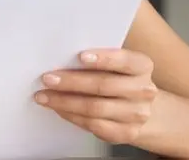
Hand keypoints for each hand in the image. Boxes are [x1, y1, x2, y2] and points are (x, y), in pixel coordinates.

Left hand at [34, 49, 157, 145]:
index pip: (124, 61)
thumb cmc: (121, 79)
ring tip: (45, 96)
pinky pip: (94, 125)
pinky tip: (59, 109)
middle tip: (48, 78)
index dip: (103, 58)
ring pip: (95, 108)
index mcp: (142, 66)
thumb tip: (63, 58)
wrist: (141, 108)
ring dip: (65, 102)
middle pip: (104, 85)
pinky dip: (72, 116)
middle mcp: (143, 90)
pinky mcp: (126, 132)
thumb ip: (98, 60)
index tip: (80, 56)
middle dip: (72, 82)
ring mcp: (137, 114)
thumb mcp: (118, 65)